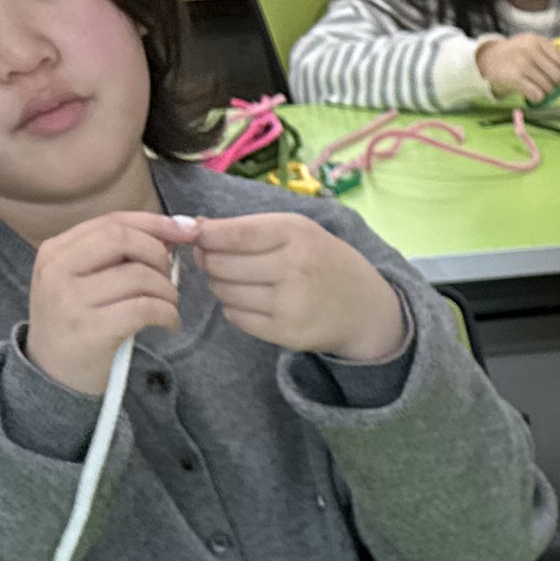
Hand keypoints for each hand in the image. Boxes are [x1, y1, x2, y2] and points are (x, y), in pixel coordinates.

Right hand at [23, 207, 189, 398]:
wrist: (52, 376)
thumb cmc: (78, 325)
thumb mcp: (82, 282)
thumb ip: (116, 256)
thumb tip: (172, 233)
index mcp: (55, 251)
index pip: (111, 221)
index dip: (154, 223)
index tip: (186, 230)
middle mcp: (57, 270)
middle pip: (124, 239)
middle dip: (159, 256)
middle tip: (169, 280)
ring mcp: (71, 300)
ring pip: (139, 276)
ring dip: (168, 291)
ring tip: (169, 306)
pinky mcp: (91, 330)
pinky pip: (144, 308)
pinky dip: (168, 314)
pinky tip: (169, 323)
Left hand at [186, 210, 408, 365]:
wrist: (367, 309)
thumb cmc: (325, 261)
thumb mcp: (298, 231)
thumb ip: (248, 228)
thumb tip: (192, 227)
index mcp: (296, 233)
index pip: (232, 234)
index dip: (204, 236)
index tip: (195, 236)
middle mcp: (294, 267)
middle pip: (221, 264)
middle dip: (208, 261)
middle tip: (215, 260)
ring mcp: (290, 304)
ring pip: (225, 292)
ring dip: (220, 285)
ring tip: (238, 280)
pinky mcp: (287, 333)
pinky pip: (237, 318)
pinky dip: (234, 308)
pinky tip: (251, 301)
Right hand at [472, 32, 559, 103]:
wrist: (488, 60)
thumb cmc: (517, 57)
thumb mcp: (534, 49)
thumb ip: (554, 60)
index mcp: (539, 41)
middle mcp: (531, 49)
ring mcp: (522, 63)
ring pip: (549, 88)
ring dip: (548, 94)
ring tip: (539, 89)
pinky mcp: (514, 78)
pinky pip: (537, 95)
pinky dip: (537, 98)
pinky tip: (530, 93)